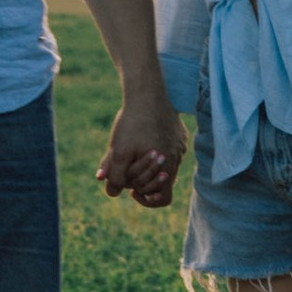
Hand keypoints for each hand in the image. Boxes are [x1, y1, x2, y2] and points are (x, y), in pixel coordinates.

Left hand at [98, 92, 185, 208]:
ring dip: (148, 165)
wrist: (147, 92)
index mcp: (167, 168)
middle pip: (162, 182)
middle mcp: (177, 159)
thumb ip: (115, 175)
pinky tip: (143, 135)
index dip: (147, 199)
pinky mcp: (178, 133)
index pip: (164, 199)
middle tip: (128, 170)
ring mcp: (179, 145)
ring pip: (164, 164)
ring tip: (133, 152)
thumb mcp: (119, 150)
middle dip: (144, 181)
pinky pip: (168, 147)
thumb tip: (111, 193)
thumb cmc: (133, 123)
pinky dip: (155, 149)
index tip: (132, 190)